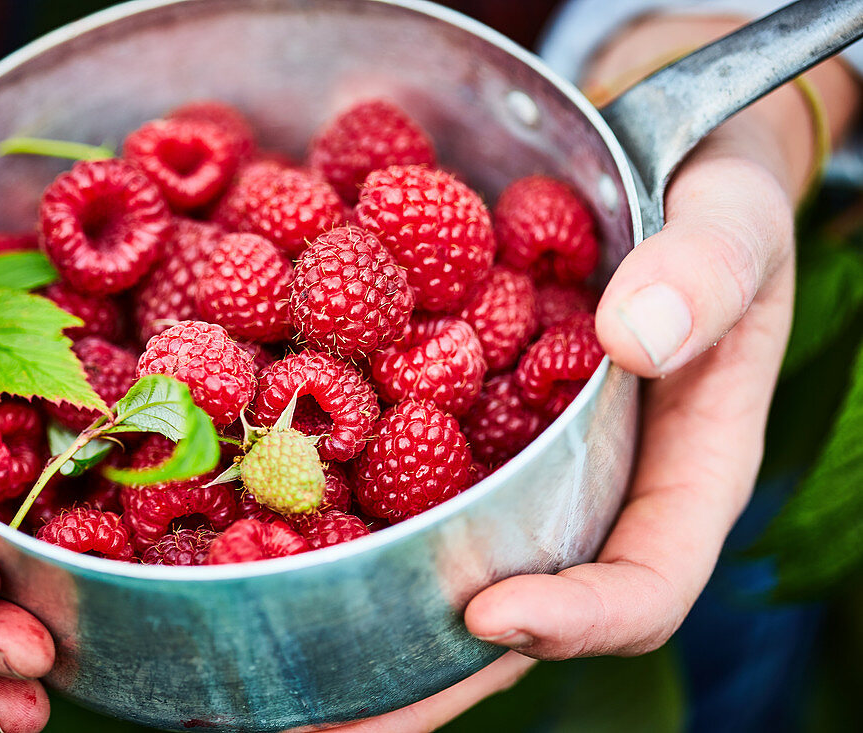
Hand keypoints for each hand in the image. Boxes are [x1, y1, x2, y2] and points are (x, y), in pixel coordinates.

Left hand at [319, 15, 859, 731]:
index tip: (490, 614)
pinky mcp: (461, 433)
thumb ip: (702, 272)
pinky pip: (400, 492)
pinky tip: (251, 540)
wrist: (657, 174)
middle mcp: (589, 496)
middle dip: (427, 676)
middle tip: (329, 721)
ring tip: (267, 681)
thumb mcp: (732, 221)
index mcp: (679, 473)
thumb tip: (638, 336)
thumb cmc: (714, 204)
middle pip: (519, 619)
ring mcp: (518, 474)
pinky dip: (333, 525)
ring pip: (446, 573)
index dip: (577, 618)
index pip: (645, 584)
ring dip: (358, 629)